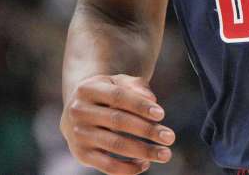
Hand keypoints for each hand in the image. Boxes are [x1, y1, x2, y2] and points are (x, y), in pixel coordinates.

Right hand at [61, 74, 175, 173]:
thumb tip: (152, 99)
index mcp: (88, 89)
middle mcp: (78, 111)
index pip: (118, 96)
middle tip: (170, 137)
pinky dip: (129, 168)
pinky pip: (108, 166)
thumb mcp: (118, 83)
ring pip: (115, 145)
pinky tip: (145, 163)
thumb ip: (135, 86)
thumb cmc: (106, 94)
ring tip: (165, 154)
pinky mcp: (81, 154)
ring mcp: (79, 134)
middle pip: (117, 121)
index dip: (140, 105)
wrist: (77, 110)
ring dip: (143, 151)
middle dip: (147, 130)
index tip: (161, 114)